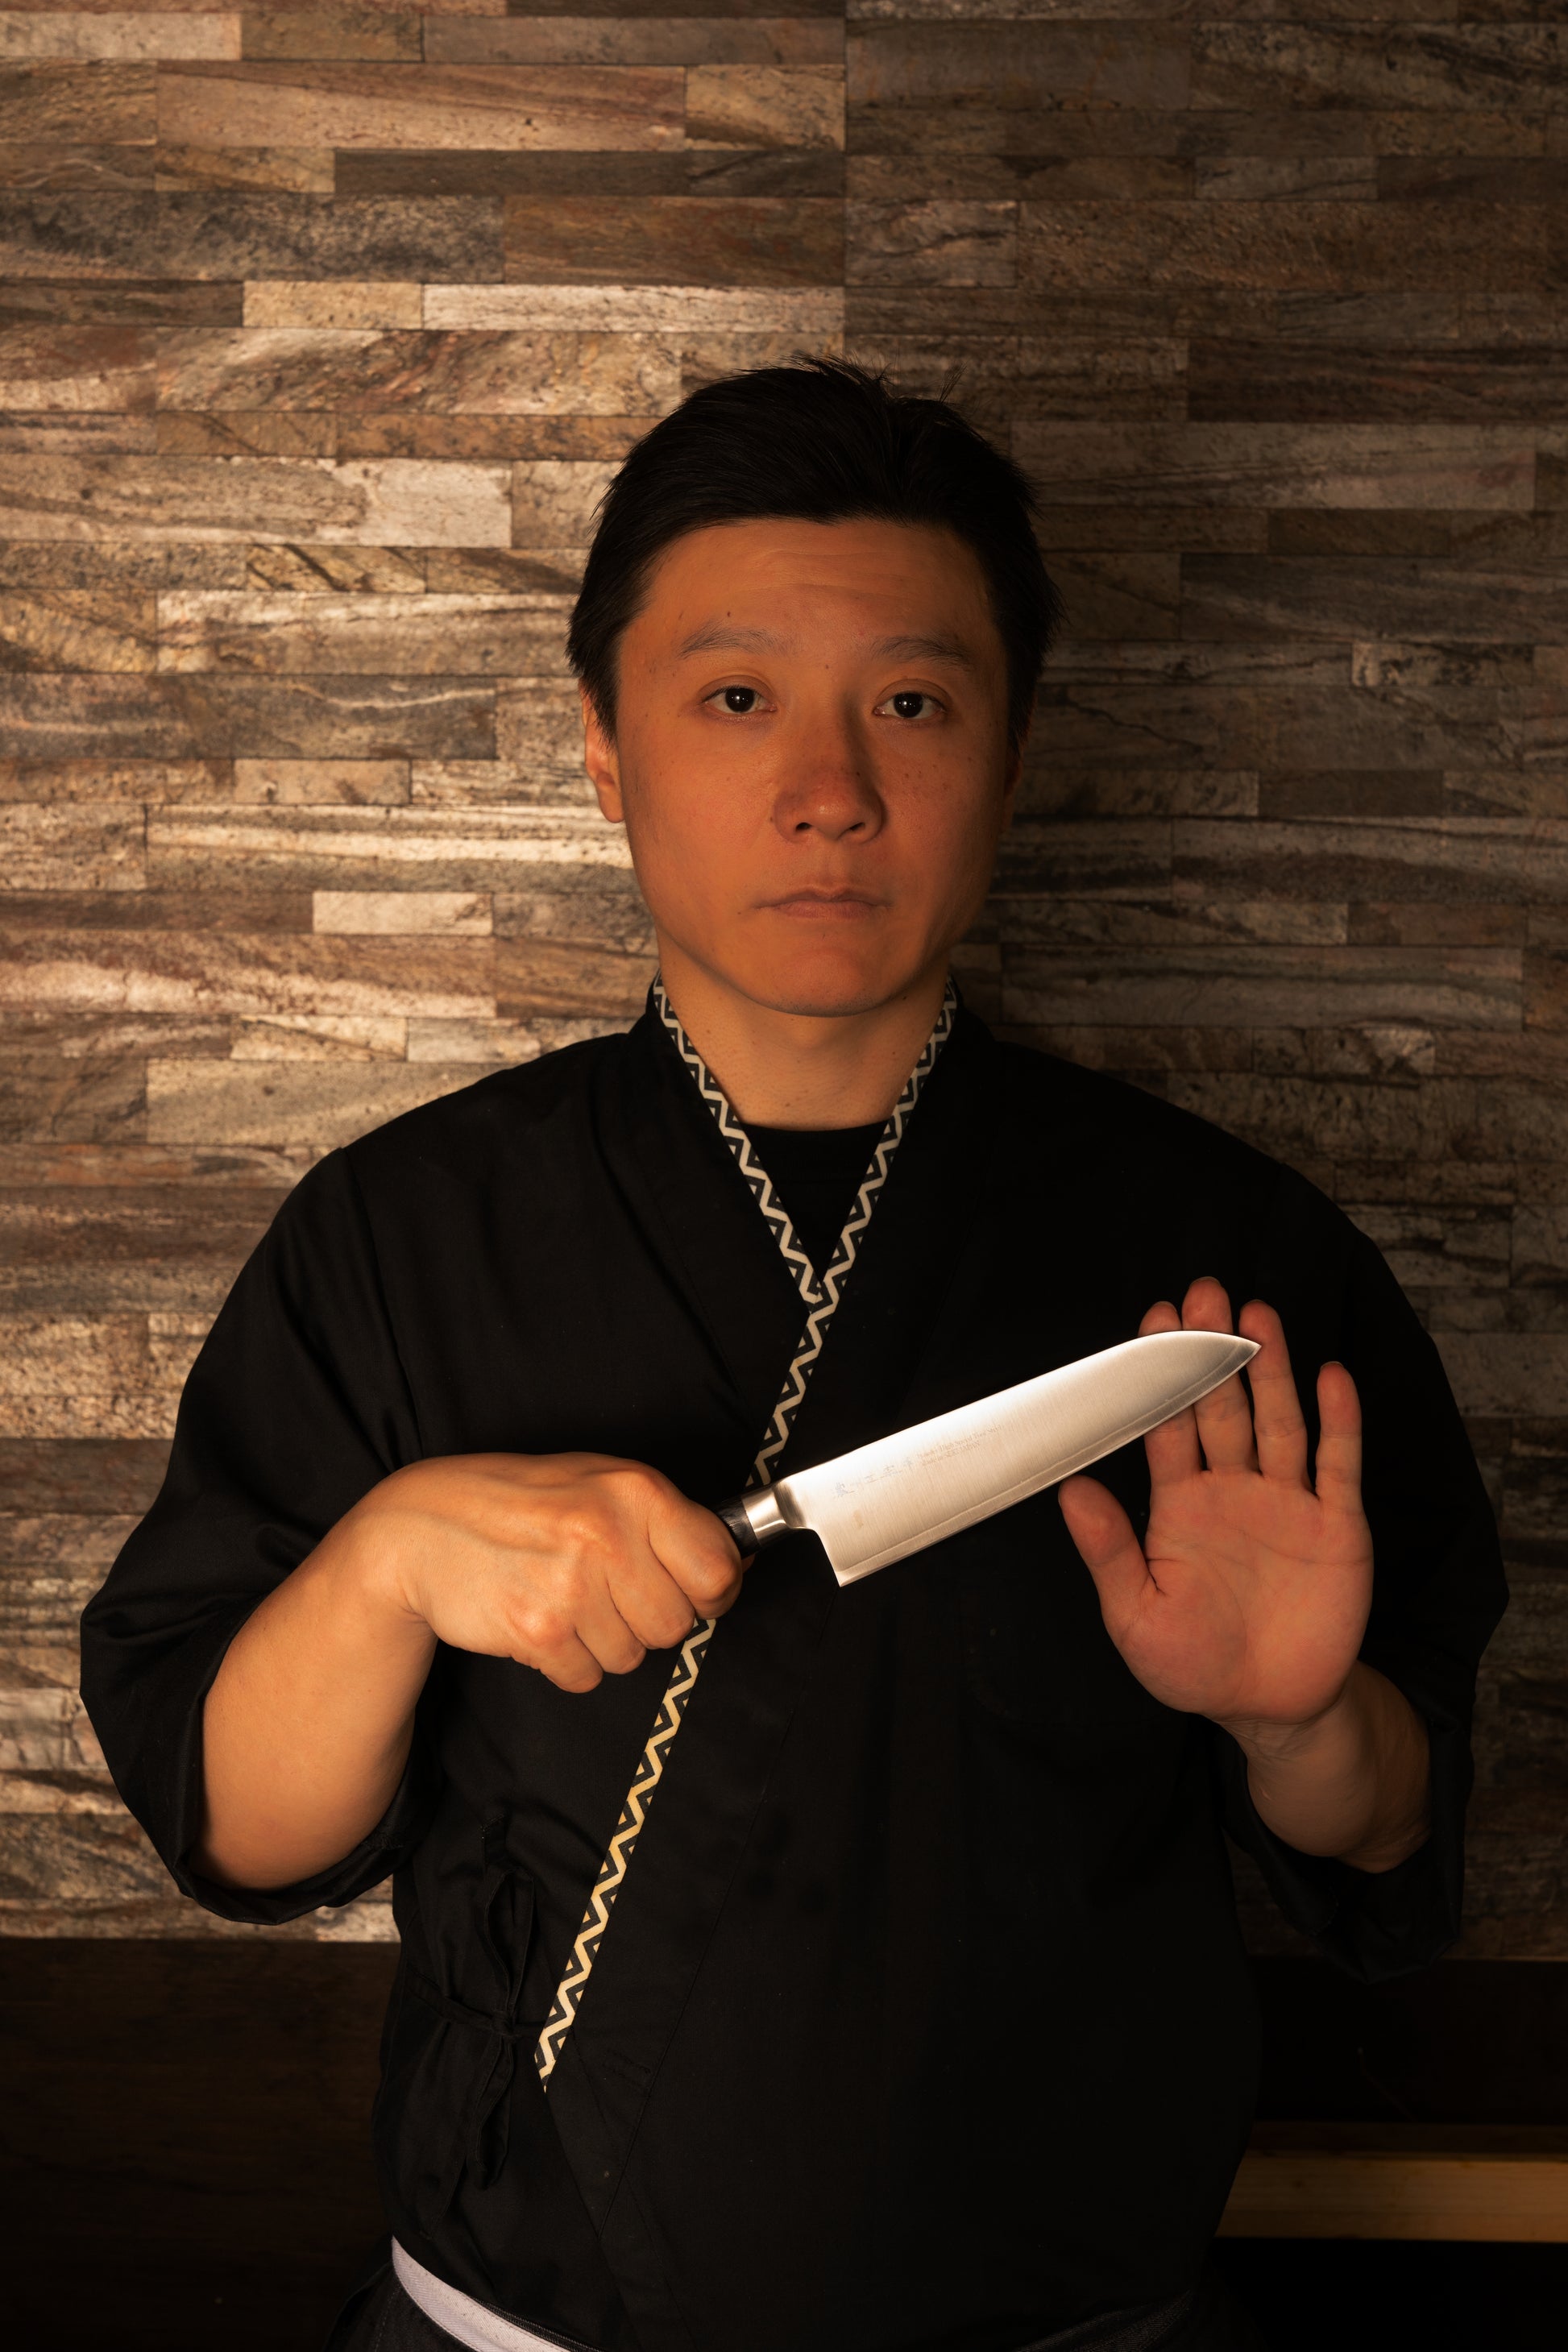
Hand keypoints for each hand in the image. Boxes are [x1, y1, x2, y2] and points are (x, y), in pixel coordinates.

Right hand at [343, 1452, 745, 1694]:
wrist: (420, 1526)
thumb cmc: (522, 1504)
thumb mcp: (601, 1484)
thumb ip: (669, 1521)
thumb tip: (743, 1561)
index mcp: (636, 1490)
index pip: (719, 1569)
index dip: (711, 1592)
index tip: (691, 1591)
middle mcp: (608, 1532)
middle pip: (676, 1625)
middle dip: (646, 1619)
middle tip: (605, 1590)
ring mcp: (571, 1584)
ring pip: (632, 1657)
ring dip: (602, 1641)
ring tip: (562, 1596)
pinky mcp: (537, 1630)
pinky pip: (586, 1677)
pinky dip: (565, 1661)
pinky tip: (538, 1618)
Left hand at [1058, 1278, 1373, 1738]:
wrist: (1270, 1708)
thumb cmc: (1193, 1665)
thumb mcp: (1136, 1615)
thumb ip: (1109, 1551)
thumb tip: (1069, 1489)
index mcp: (1181, 1505)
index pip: (1169, 1425)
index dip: (1162, 1377)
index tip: (1153, 1323)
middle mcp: (1234, 1490)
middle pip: (1223, 1406)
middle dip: (1213, 1350)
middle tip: (1203, 1292)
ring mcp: (1288, 1503)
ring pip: (1278, 1421)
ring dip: (1271, 1369)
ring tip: (1258, 1315)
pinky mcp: (1337, 1525)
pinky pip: (1338, 1464)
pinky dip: (1338, 1420)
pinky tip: (1330, 1376)